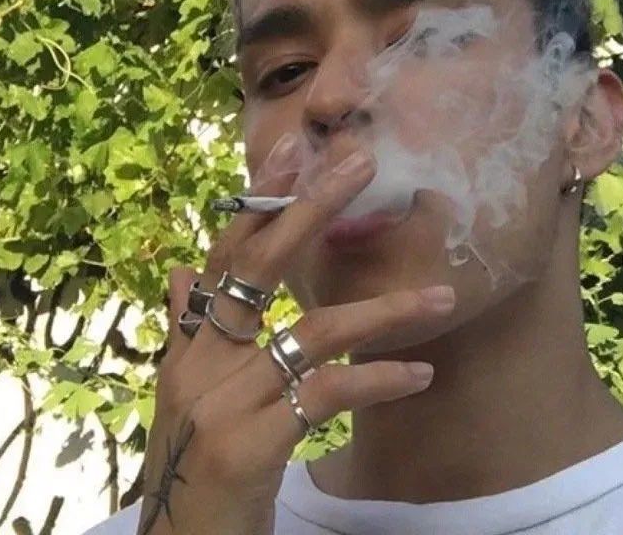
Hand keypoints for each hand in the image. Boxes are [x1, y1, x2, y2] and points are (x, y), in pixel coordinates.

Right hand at [137, 139, 454, 534]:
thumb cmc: (197, 470)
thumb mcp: (188, 398)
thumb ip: (189, 331)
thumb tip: (181, 270)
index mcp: (189, 346)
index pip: (225, 256)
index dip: (259, 203)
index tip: (295, 152)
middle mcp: (198, 363)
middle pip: (258, 267)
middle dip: (311, 210)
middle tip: (361, 164)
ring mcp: (219, 403)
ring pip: (312, 331)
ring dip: (384, 311)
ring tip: (441, 296)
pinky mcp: (247, 445)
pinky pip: (327, 394)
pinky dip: (379, 379)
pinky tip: (419, 373)